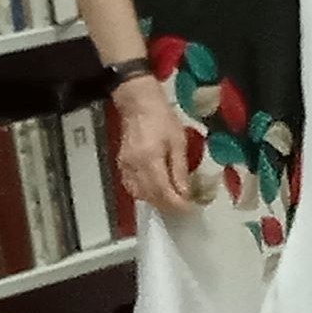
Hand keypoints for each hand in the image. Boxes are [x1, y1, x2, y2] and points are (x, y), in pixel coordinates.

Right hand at [107, 77, 204, 215]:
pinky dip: (144, 194)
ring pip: (140, 195)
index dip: (177, 204)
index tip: (190, 208)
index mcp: (150, 160)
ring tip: (172, 200)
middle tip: (184, 206)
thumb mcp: (178, 141)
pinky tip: (155, 192)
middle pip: (151, 197)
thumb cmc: (162, 118)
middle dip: (168, 206)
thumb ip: (180, 169)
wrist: (138, 104)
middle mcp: (135, 167)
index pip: (163, 192)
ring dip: (157, 202)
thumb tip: (185, 193)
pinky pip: (131, 187)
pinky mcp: (121, 165)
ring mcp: (125, 167)